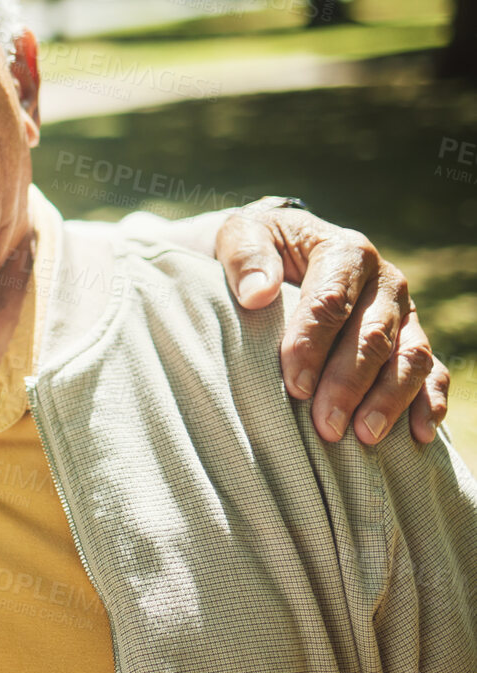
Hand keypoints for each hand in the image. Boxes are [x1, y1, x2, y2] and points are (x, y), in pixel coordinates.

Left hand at [215, 198, 446, 445]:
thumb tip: (256, 293)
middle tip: (326, 426)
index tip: (294, 385)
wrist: (281, 252)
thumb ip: (246, 257)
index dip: (313, 345)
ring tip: (364, 436)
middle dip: (349, 384)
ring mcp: (404, 313)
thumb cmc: (258, 252)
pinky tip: (419, 434)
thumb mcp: (241, 236)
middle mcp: (384, 281)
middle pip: (372, 336)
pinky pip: (432, 371)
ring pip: (409, 357)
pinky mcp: (412, 339)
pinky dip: (430, 401)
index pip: (330, 302)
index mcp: (346, 252)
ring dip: (390, 399)